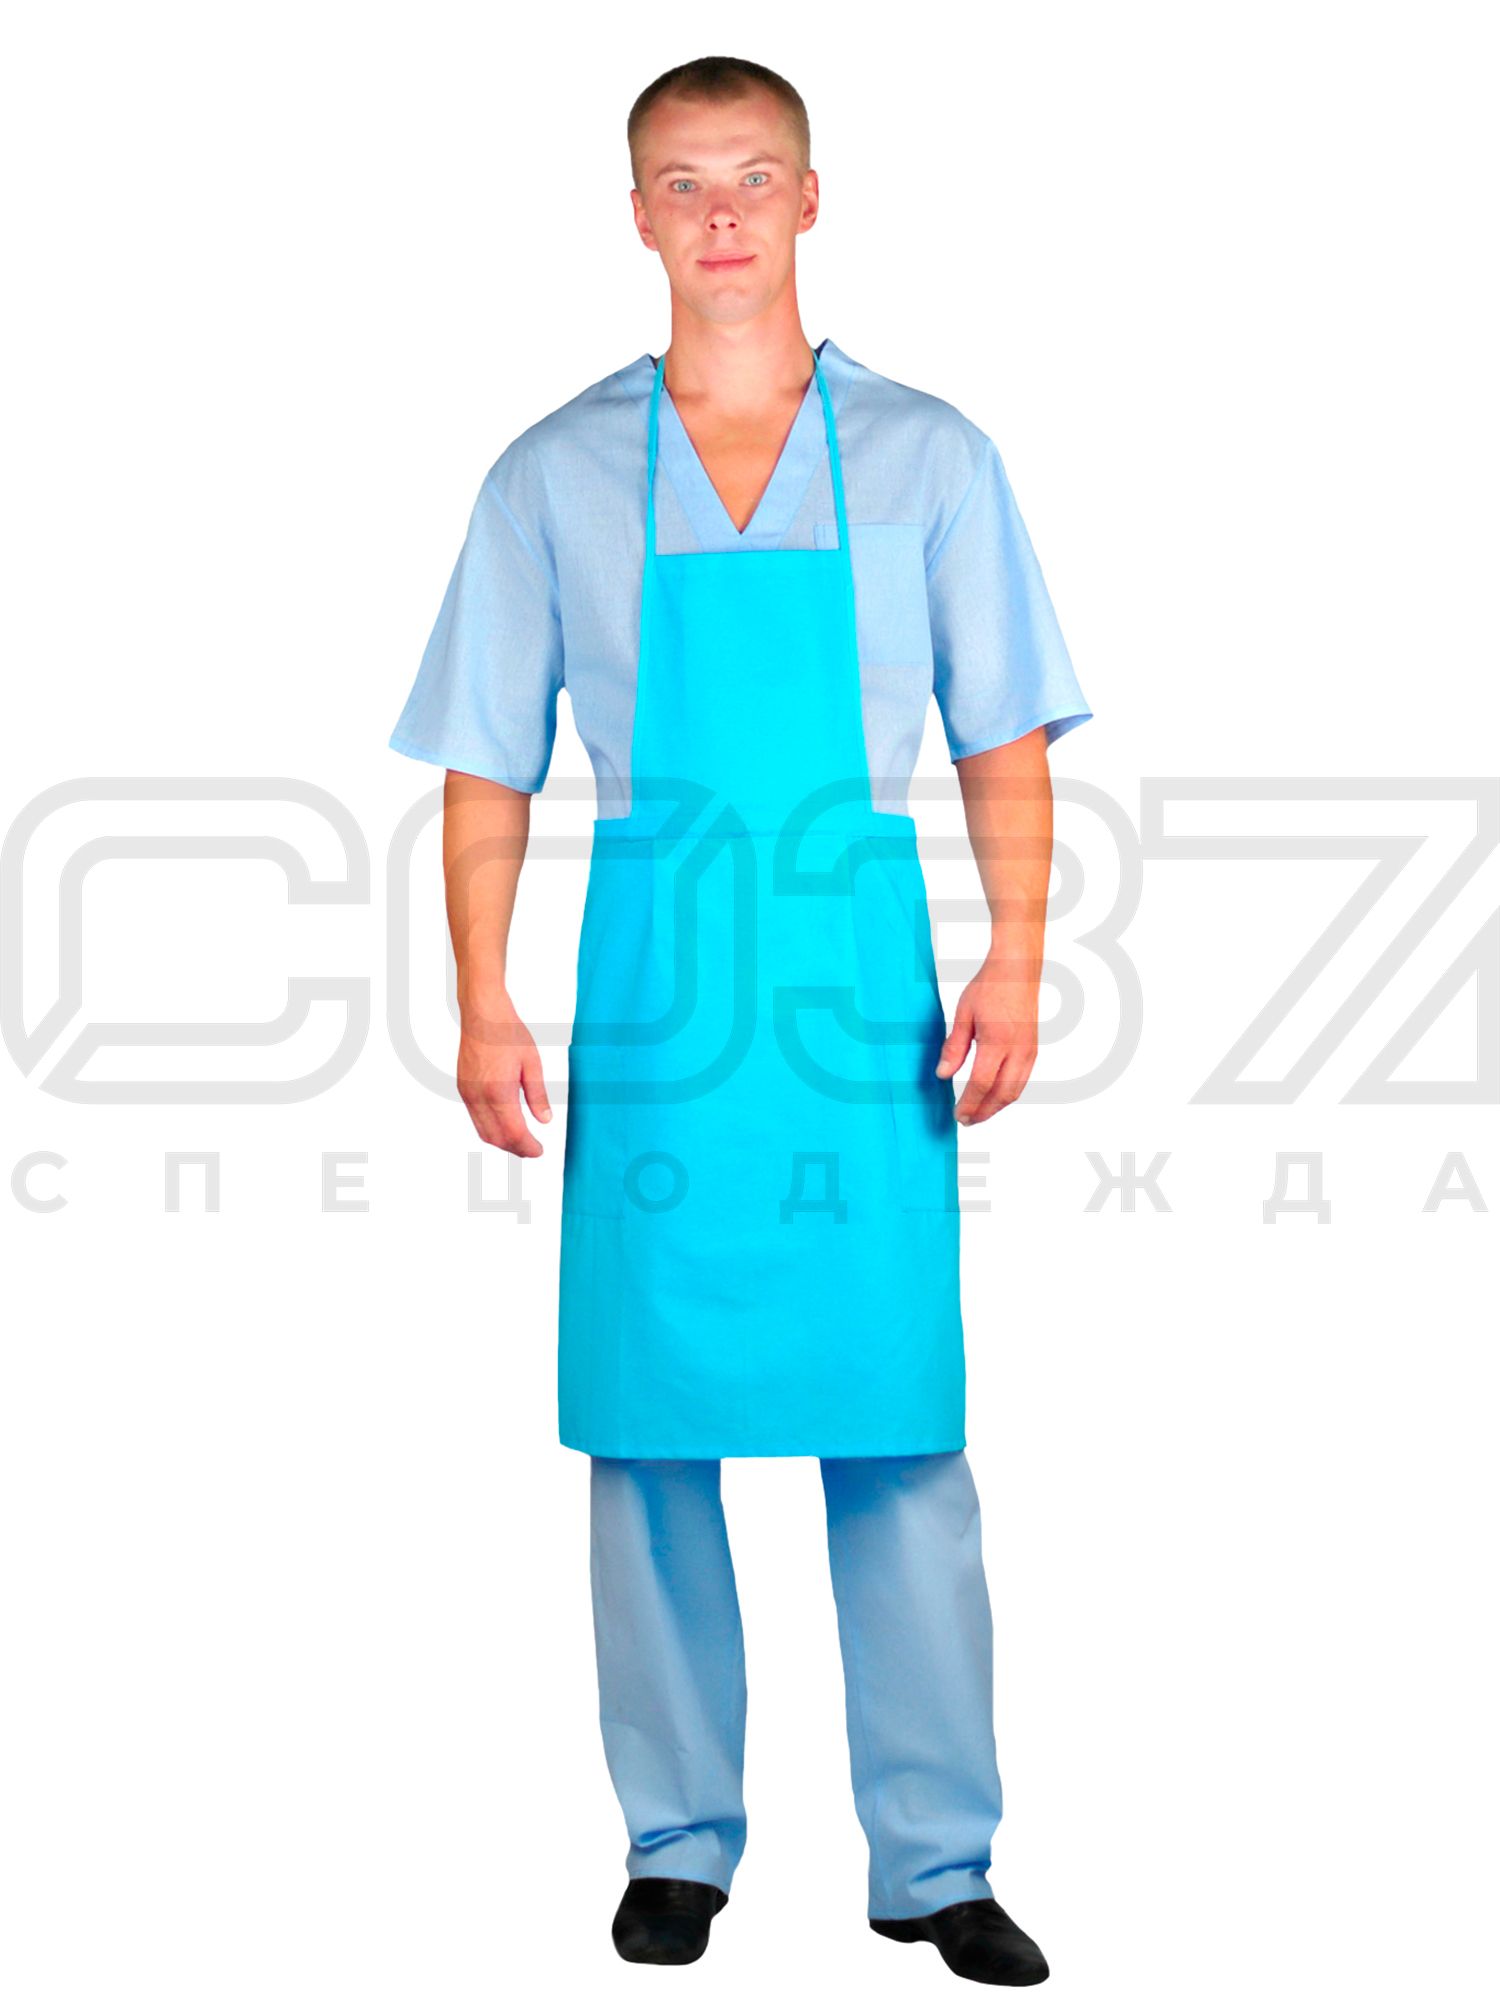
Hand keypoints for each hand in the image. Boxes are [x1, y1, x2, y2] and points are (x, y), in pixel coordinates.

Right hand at [456, 993, 552, 1156]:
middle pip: (497, 1138)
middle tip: (533, 1150)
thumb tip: (545, 1121)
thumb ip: (538, 1095)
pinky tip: (504, 1126)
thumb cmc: (508, 1032)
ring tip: (521, 1142)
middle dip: (516, 1149)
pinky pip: (475, 1119)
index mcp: (499, 1090)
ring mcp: (468, 1094)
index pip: (514, 1132)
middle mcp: (479, 1096)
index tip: (540, 1151)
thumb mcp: (532, 1063)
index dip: (528, 1146)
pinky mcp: (463, 1089)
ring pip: (483, 1132)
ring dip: (502, 1142)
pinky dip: (490, 1130)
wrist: (482, 1013)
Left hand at [935, 954, 1039, 1123]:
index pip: (981, 1084)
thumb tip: (943, 1075)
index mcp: (997, 1040)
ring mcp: (1029, 1050)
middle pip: (1002, 1094)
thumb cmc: (991, 986)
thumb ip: (954, 1047)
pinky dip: (1007, 1094)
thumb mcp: (964, 1014)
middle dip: (984, 1113)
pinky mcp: (1034, 1049)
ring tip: (978, 1113)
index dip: (968, 1104)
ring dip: (996, 1107)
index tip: (957, 1115)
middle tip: (966, 1121)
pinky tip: (994, 1095)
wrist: (1019, 968)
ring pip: (1015, 1090)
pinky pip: (1022, 1080)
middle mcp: (1018, 1049)